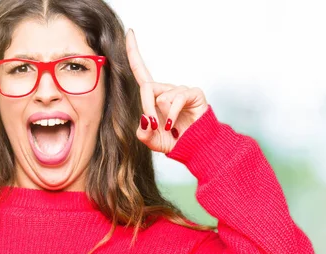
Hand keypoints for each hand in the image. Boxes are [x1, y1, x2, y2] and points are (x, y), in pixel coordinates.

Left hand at [125, 29, 208, 153]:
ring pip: (161, 95)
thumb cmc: (175, 142)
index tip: (130, 32)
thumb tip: (145, 117)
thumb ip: (142, 132)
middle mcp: (166, 90)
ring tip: (170, 128)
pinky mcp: (193, 93)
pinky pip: (176, 99)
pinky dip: (172, 115)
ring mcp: (180, 91)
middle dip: (146, 107)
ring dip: (162, 115)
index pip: (141, 71)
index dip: (134, 52)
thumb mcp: (151, 140)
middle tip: (152, 125)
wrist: (195, 149)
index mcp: (154, 97)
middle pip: (146, 86)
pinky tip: (175, 126)